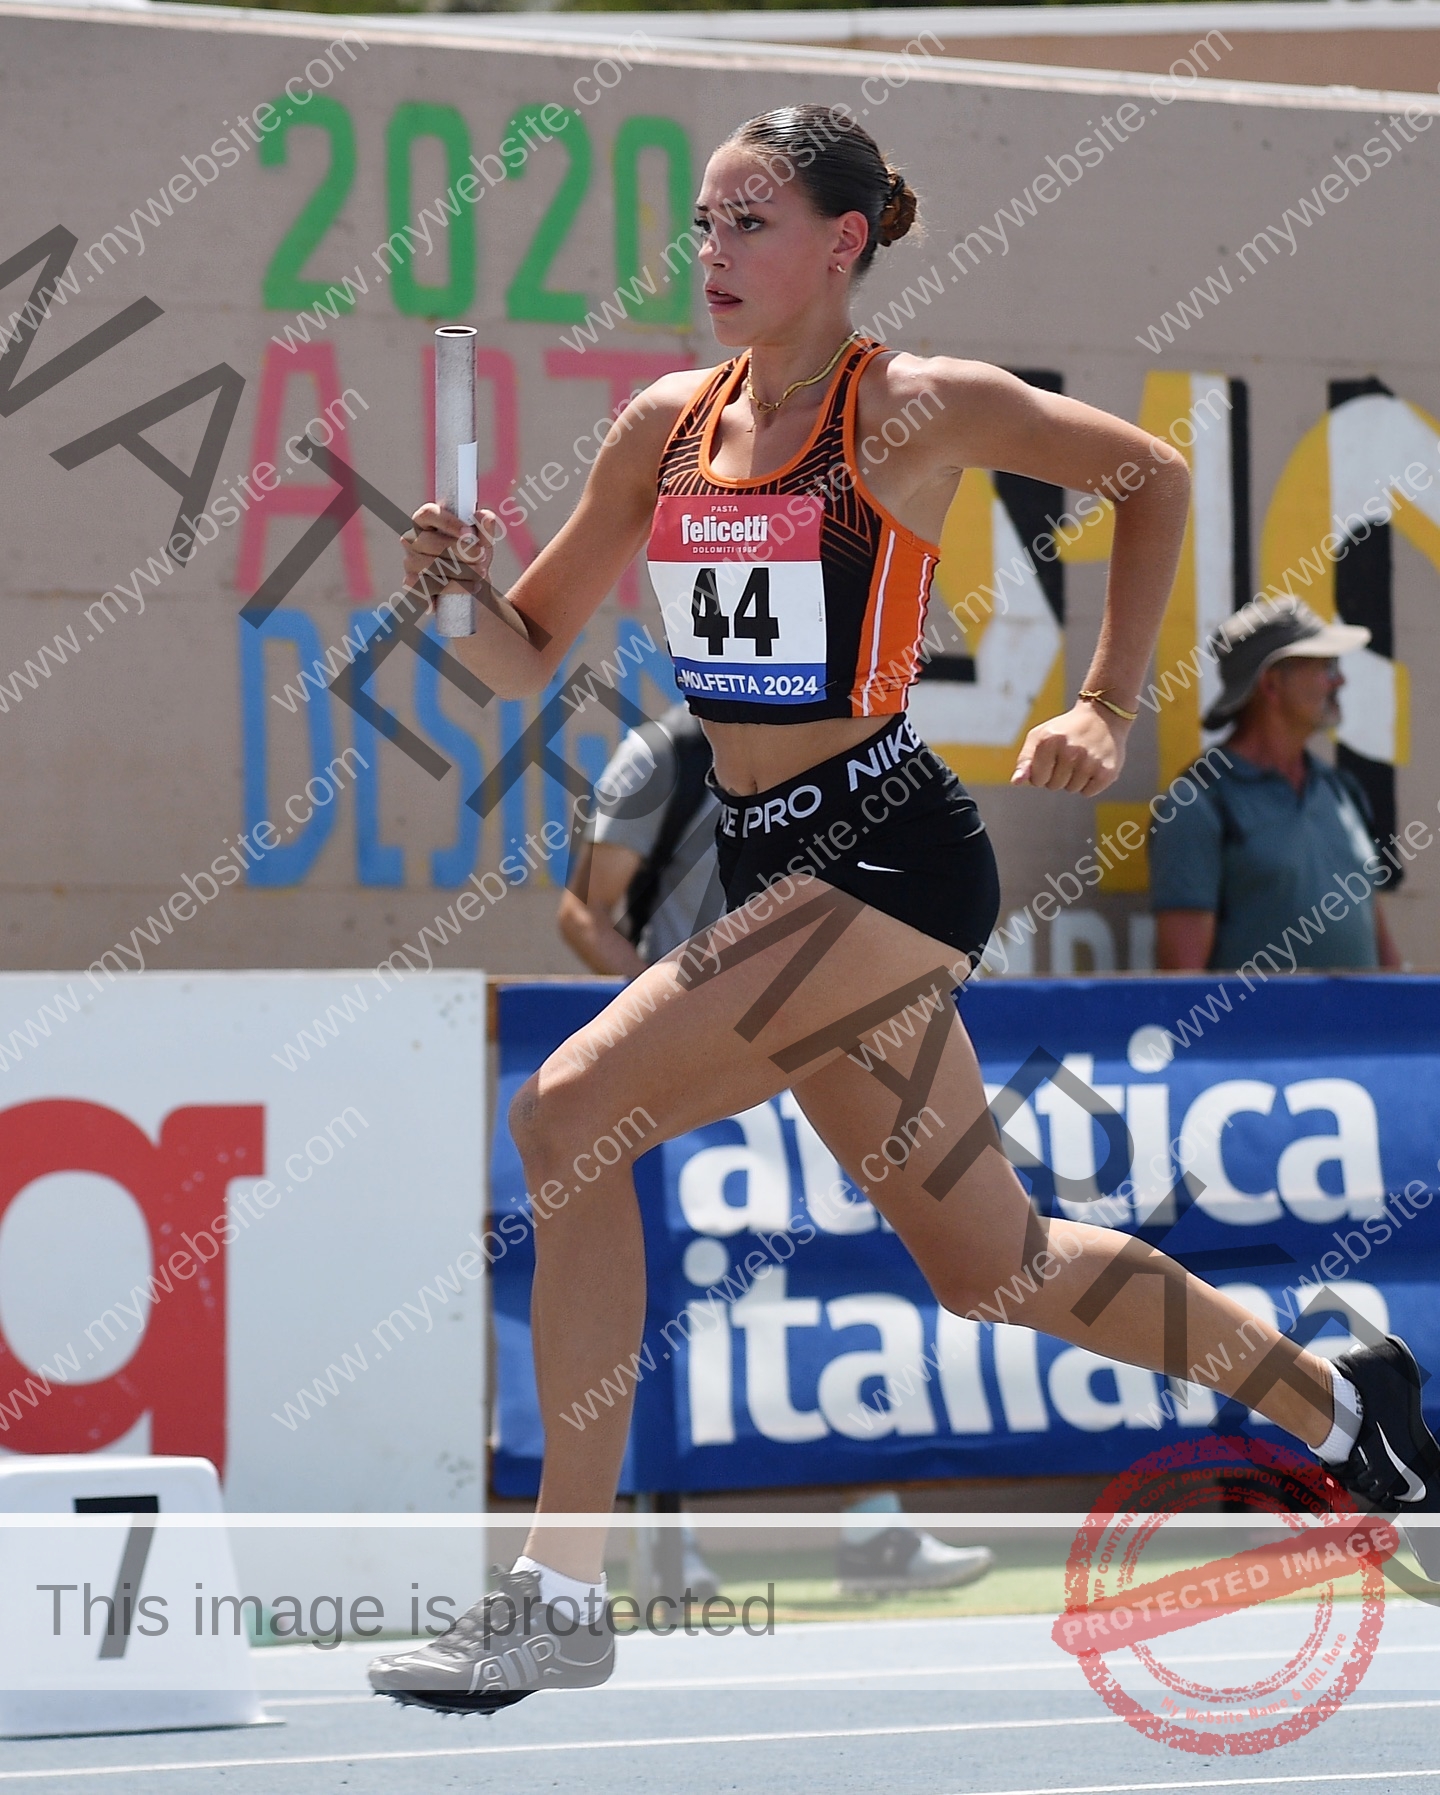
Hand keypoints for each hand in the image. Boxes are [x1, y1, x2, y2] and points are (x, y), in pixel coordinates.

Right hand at [401, 503, 496, 613]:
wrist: (473, 590)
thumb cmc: (473, 558)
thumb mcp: (483, 542)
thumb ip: (484, 528)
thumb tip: (485, 516)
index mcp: (425, 521)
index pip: (428, 513)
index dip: (448, 522)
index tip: (469, 533)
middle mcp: (412, 539)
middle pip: (429, 542)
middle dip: (460, 550)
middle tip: (481, 556)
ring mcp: (410, 563)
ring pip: (432, 565)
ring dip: (462, 570)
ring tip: (481, 572)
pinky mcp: (412, 585)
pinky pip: (432, 585)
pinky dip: (457, 587)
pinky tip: (473, 586)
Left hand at [1012, 701, 1128, 794]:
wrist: (1103, 716)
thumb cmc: (1066, 730)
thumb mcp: (1039, 737)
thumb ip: (1025, 760)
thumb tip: (1016, 782)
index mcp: (1048, 741)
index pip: (1037, 780)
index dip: (1043, 772)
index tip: (1051, 759)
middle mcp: (1070, 750)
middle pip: (1054, 786)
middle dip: (1059, 775)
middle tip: (1070, 756)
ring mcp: (1089, 761)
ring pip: (1072, 789)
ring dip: (1075, 779)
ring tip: (1082, 758)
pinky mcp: (1107, 771)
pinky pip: (1088, 792)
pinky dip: (1090, 783)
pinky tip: (1093, 764)